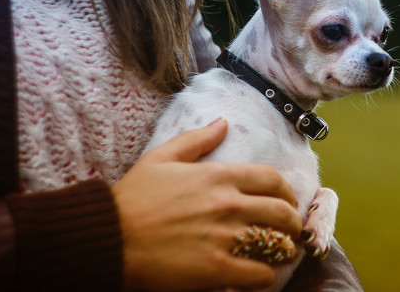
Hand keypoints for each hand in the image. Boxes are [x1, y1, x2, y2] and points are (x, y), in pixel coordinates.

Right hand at [112, 118, 301, 290]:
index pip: (273, 180)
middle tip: (290, 232)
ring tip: (280, 255)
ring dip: (284, 251)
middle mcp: (229, 203)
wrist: (107, 238)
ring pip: (278, 244)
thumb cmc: (132, 199)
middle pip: (283, 213)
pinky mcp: (216, 268)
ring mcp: (225, 237)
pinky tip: (258, 276)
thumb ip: (196, 140)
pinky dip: (265, 277)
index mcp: (219, 176)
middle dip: (293, 224)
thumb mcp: (161, 158)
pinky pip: (259, 275)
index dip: (287, 193)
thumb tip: (223, 123)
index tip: (287, 202)